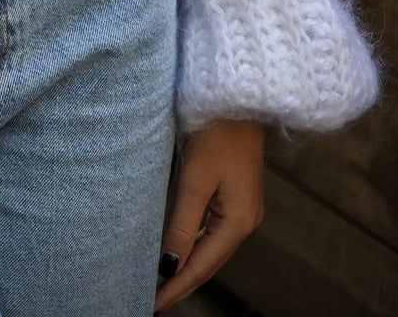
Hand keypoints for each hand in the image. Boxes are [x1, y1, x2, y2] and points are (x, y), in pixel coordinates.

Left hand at [154, 117, 264, 307]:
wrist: (239, 101)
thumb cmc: (217, 135)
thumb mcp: (195, 180)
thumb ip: (182, 225)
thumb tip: (169, 264)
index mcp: (239, 223)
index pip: (201, 266)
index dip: (176, 287)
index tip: (153, 304)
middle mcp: (245, 223)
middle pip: (208, 263)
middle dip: (182, 283)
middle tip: (153, 301)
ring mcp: (243, 212)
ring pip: (211, 250)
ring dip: (187, 267)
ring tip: (161, 284)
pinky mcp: (236, 199)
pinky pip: (213, 233)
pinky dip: (195, 247)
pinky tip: (179, 253)